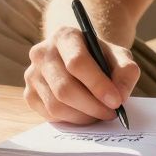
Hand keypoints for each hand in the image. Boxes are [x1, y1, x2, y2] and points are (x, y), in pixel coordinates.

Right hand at [23, 25, 140, 124]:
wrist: (80, 58)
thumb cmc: (100, 57)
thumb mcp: (119, 56)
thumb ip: (126, 71)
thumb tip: (119, 96)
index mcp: (64, 36)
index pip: (77, 62)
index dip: (98, 85)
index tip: (117, 101)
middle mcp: (42, 53)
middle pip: (64, 88)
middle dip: (92, 106)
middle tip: (111, 113)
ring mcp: (32, 74)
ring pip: (56, 105)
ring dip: (83, 116)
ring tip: (100, 113)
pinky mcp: (29, 94)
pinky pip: (49, 115)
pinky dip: (71, 119)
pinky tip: (85, 113)